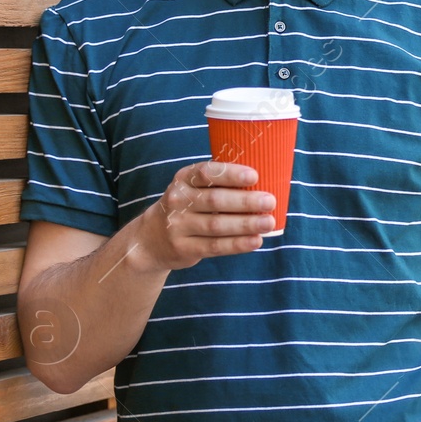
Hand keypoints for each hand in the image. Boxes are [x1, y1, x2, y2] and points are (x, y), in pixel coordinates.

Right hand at [133, 160, 277, 271]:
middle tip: (270, 201)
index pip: (206, 173)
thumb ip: (219, 184)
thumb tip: (264, 181)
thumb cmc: (186, 207)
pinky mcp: (183, 248)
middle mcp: (178, 200)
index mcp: (183, 179)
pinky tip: (256, 240)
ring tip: (269, 222)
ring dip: (246, 224)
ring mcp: (178, 226)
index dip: (230, 174)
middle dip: (245, 201)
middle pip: (215, 200)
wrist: (151, 238)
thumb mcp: (192, 188)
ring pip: (216, 225)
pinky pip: (214, 246)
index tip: (254, 176)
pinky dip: (237, 244)